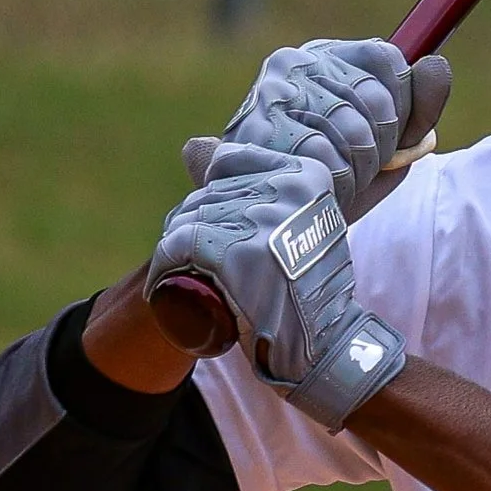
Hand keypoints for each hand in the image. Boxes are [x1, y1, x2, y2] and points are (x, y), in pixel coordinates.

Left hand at [144, 147, 409, 434]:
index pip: (228, 161)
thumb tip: (192, 146)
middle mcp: (286, 190)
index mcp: (306, 175)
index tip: (228, 230)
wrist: (324, 345)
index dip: (218, 196)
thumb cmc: (307, 286)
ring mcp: (261, 221)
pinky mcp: (234, 254)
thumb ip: (257, 183)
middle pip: (207, 193)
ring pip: (189, 218)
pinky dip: (166, 267)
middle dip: (196, 226)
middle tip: (204, 263)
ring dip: (180, 250)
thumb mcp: (298, 223)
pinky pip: (179, 246)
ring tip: (190, 276)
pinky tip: (167, 285)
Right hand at [182, 39, 452, 218]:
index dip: (401, 109)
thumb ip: (418, 109)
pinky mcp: (258, 129)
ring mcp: (274, 93)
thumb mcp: (386, 145)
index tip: (386, 137)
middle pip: (376, 101)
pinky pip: (325, 159)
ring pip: (354, 132)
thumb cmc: (333, 180)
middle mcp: (296, 63)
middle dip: (380, 147)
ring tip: (333, 179)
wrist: (271, 223)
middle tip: (354, 167)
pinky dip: (331, 185)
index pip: (388, 62)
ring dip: (356, 170)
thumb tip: (437, 66)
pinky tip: (315, 188)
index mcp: (328, 57)